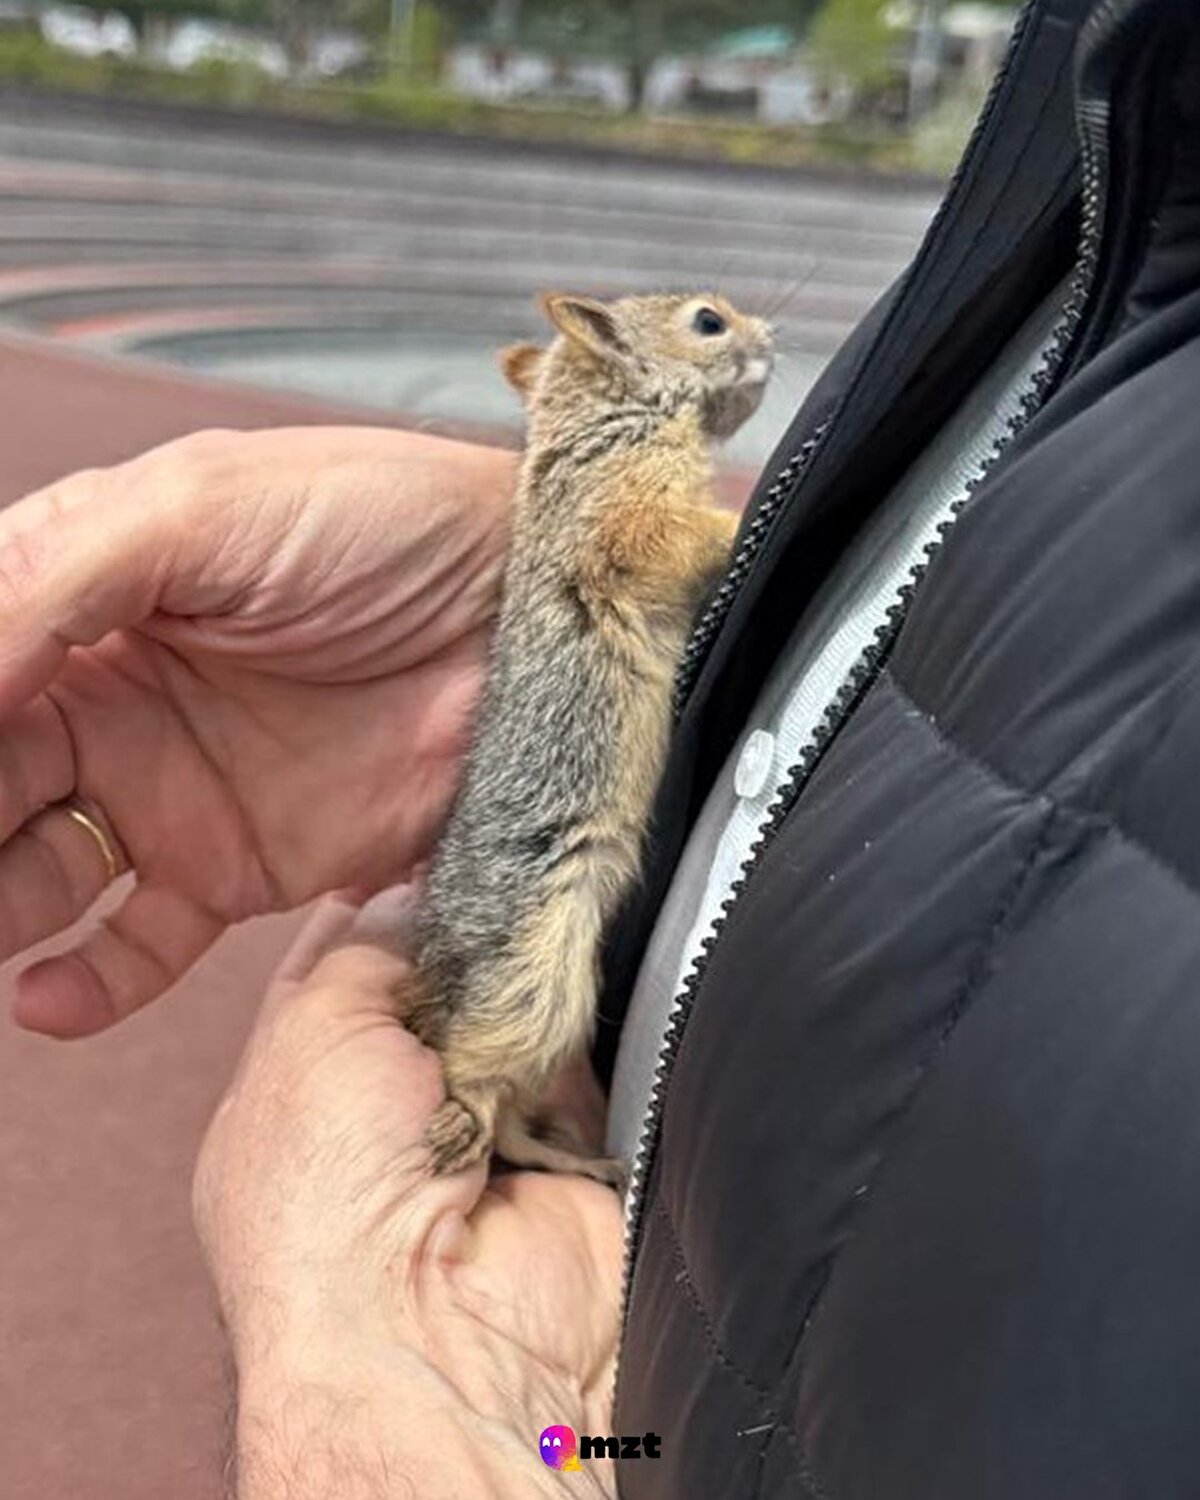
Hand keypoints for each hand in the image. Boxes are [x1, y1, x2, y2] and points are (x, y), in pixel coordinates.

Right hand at [0, 426, 514, 1035]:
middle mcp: (103, 698)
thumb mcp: (204, 508)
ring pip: (24, 870)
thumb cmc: (382, 523)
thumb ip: (56, 577)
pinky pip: (138, 943)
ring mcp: (166, 787)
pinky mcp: (240, 864)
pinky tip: (44, 997)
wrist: (529, 614)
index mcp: (78, 595)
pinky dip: (85, 982)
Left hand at [193, 896, 621, 1499]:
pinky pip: (573, 1057)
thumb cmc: (331, 1199)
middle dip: (453, 943)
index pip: (331, 979)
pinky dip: (571, 1026)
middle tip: (483, 878)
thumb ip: (362, 951)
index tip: (411, 853)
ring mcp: (471, 1136)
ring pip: (502, 1018)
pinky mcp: (556, 1149)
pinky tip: (565, 978)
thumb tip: (403, 898)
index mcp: (291, 1097)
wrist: (443, 1331)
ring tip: (523, 924)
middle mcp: (380, 1119)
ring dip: (514, 983)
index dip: (368, 914)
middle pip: (427, 992)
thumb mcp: (311, 1033)